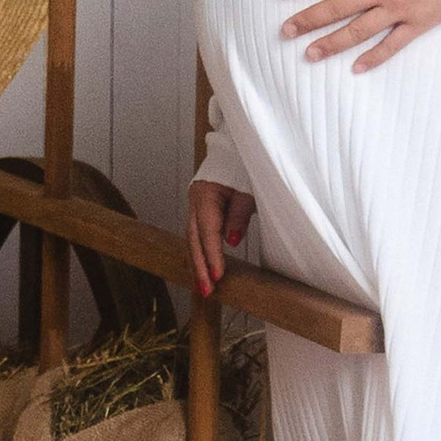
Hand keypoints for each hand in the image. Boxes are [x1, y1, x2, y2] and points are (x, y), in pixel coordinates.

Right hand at [188, 177, 256, 295]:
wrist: (236, 150)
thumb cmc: (244, 167)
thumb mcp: (248, 190)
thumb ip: (239, 214)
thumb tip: (231, 241)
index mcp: (205, 193)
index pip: (207, 231)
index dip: (212, 255)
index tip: (217, 276)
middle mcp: (195, 200)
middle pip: (193, 239)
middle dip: (199, 266)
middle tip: (206, 290)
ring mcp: (195, 205)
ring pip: (193, 239)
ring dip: (198, 263)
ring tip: (203, 286)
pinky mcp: (201, 210)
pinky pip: (198, 235)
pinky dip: (201, 252)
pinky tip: (204, 268)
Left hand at [280, 0, 440, 67]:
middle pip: (336, 7)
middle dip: (308, 20)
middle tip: (285, 32)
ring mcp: (399, 9)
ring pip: (358, 31)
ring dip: (331, 43)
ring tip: (309, 55)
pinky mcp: (418, 23)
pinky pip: (392, 45)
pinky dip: (374, 58)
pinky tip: (356, 68)